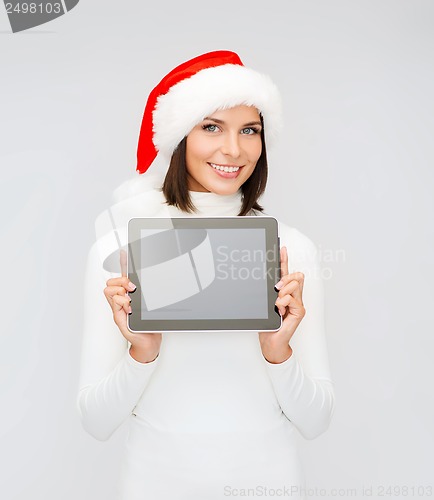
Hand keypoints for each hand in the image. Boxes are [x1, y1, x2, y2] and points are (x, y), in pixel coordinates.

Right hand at [103, 249, 161, 362]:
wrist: (149, 339)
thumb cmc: (149, 323)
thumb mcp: (149, 304)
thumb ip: (145, 293)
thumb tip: (149, 281)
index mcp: (128, 295)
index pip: (122, 276)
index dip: (122, 263)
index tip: (123, 252)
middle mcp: (120, 300)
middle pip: (112, 281)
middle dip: (121, 281)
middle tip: (132, 288)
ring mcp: (118, 308)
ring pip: (110, 290)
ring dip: (121, 292)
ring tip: (131, 299)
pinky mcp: (118, 316)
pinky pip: (116, 302)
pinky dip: (124, 303)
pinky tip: (130, 308)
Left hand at [258, 246, 305, 362]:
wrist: (271, 341)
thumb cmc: (268, 324)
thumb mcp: (265, 304)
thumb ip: (269, 292)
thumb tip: (269, 281)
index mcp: (285, 292)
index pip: (286, 272)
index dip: (284, 260)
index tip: (281, 248)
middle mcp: (294, 296)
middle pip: (297, 275)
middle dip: (286, 277)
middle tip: (276, 288)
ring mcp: (298, 303)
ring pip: (295, 285)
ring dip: (283, 292)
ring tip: (277, 303)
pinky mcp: (299, 311)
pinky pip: (291, 298)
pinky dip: (282, 303)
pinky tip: (279, 310)